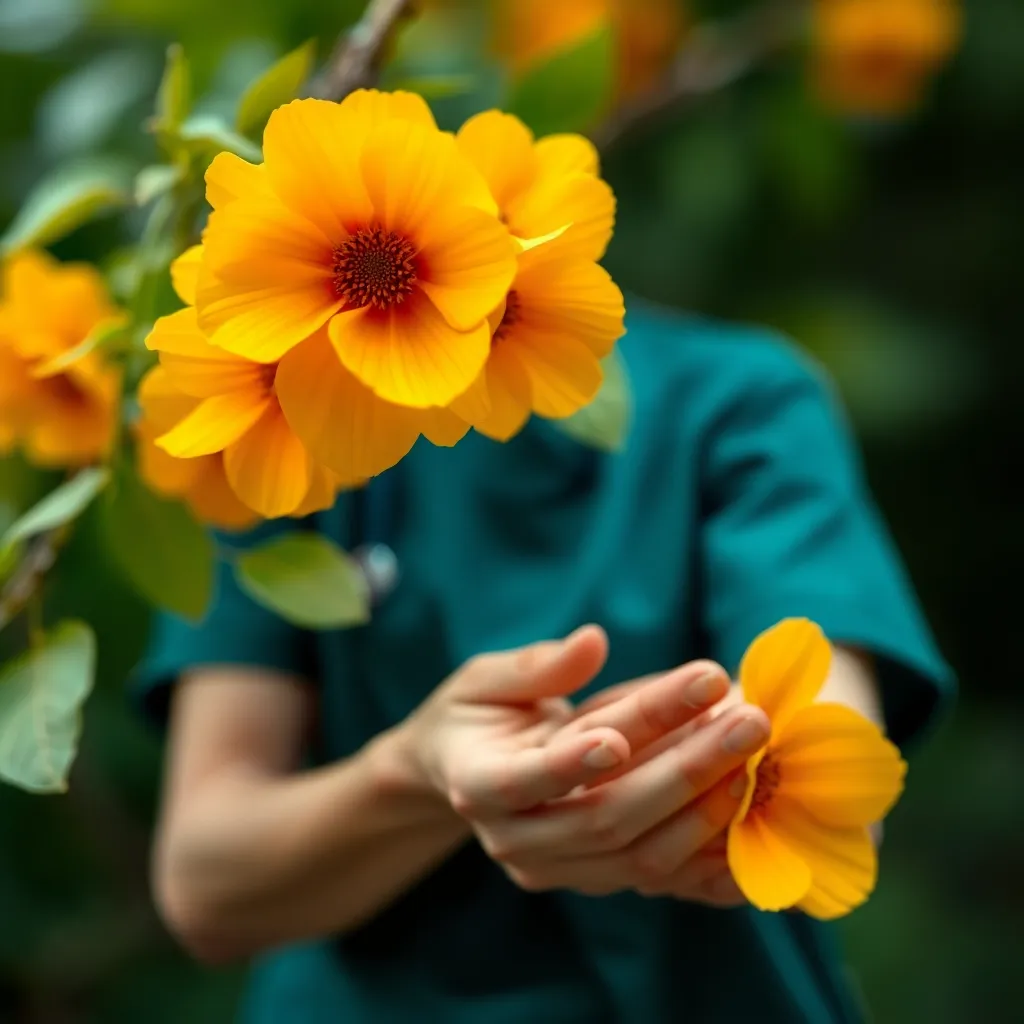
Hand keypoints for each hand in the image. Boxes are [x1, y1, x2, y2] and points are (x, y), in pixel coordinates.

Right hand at [399, 626, 769, 906]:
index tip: (620, 734)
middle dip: (682, 769)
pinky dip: (712, 862)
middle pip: (606, 817)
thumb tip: (592, 642)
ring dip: (706, 805)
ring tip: (755, 749)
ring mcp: (561, 869)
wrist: (462, 773)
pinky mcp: (598, 878)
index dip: (570, 763)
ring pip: (642, 853)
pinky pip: (662, 880)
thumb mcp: (483, 679)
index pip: (525, 782)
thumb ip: (535, 667)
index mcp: (477, 784)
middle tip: (745, 718)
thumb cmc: (474, 715)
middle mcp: (517, 841)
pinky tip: (758, 828)